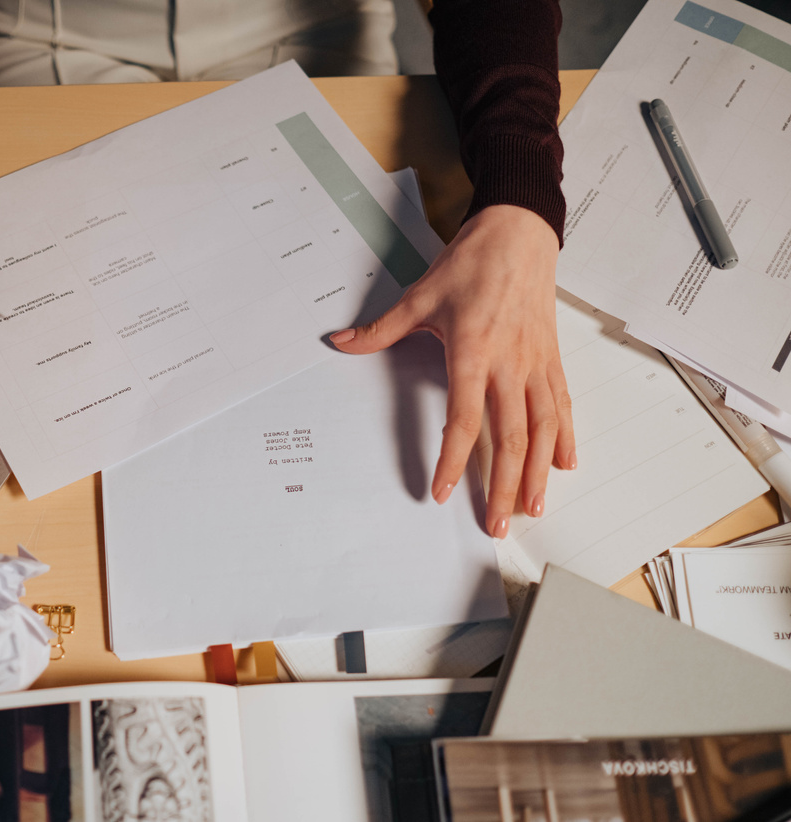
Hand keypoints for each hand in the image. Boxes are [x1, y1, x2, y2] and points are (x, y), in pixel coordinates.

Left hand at [329, 205, 574, 537]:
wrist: (519, 232)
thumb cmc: (473, 262)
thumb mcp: (420, 295)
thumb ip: (381, 329)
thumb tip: (341, 342)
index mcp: (472, 350)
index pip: (463, 417)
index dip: (452, 458)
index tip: (440, 490)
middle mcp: (509, 362)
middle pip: (510, 436)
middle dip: (501, 485)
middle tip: (495, 523)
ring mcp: (535, 363)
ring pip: (543, 428)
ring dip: (538, 472)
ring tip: (532, 507)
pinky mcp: (552, 358)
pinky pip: (562, 405)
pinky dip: (565, 437)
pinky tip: (565, 465)